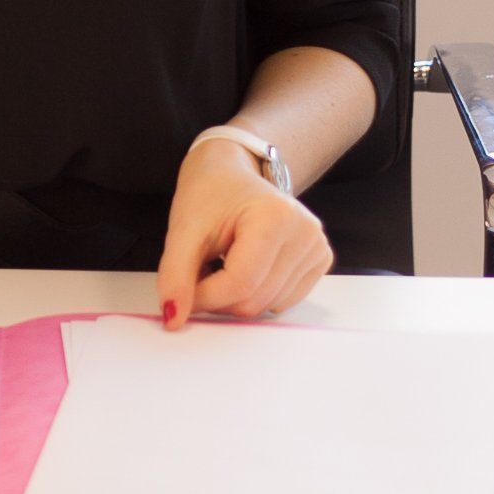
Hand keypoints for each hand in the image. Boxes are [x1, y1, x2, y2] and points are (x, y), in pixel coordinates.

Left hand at [157, 141, 332, 327]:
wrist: (231, 174)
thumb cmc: (210, 195)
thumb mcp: (184, 230)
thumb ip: (176, 275)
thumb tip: (173, 319)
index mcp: (276, 216)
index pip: (240, 283)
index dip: (204, 296)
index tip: (182, 291)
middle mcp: (307, 232)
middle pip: (254, 300)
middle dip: (218, 297)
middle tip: (201, 270)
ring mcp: (318, 248)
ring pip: (267, 306)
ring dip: (235, 297)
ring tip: (223, 262)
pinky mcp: (320, 261)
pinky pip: (281, 302)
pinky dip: (256, 294)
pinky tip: (246, 266)